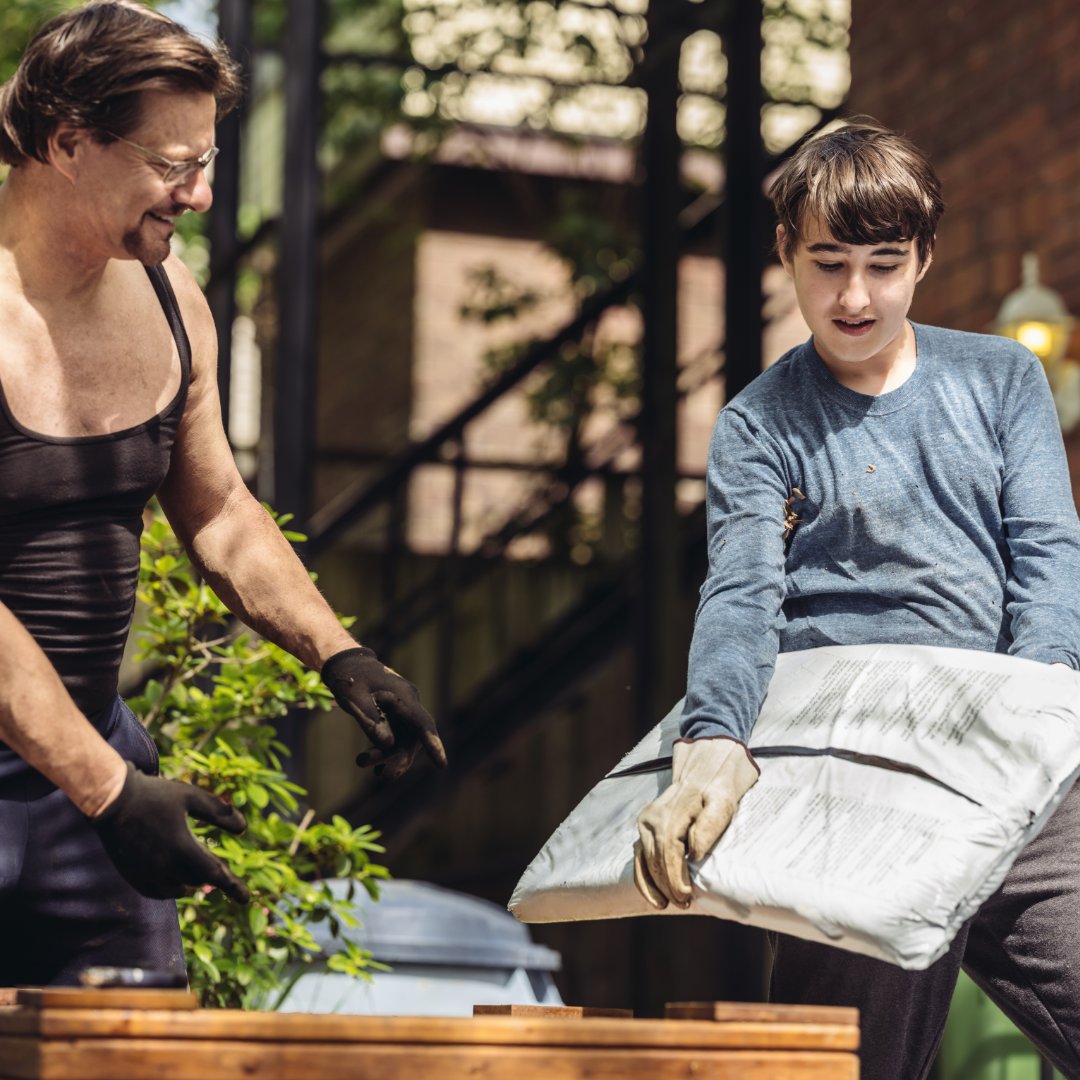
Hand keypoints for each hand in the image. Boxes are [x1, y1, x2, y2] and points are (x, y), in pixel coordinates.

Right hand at [89, 761, 249, 902]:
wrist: (113, 801)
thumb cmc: (156, 795)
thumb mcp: (192, 797)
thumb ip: (219, 813)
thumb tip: (244, 828)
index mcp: (182, 846)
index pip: (214, 873)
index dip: (232, 886)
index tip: (246, 899)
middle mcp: (165, 865)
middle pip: (198, 880)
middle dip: (209, 874)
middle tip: (217, 868)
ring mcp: (147, 874)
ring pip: (179, 888)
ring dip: (190, 880)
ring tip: (195, 867)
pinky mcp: (133, 877)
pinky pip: (159, 892)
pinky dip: (171, 887)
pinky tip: (175, 876)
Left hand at [322, 646, 446, 779]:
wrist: (345, 664)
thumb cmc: (350, 678)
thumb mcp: (355, 698)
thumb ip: (371, 720)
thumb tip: (388, 745)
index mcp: (404, 697)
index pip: (423, 724)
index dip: (433, 745)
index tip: (442, 765)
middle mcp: (408, 705)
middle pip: (413, 739)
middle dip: (398, 759)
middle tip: (381, 774)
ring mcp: (401, 711)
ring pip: (403, 742)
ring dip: (387, 757)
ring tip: (361, 761)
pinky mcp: (392, 716)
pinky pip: (394, 739)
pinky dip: (384, 752)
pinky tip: (371, 765)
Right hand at [634, 737, 758, 909]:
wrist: (709, 759)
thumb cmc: (721, 782)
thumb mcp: (724, 801)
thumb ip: (709, 826)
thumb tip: (693, 854)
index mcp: (669, 815)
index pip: (667, 857)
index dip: (675, 881)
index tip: (687, 898)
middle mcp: (652, 818)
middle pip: (653, 861)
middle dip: (667, 886)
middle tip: (684, 904)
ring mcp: (647, 820)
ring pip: (643, 860)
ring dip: (652, 885)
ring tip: (667, 903)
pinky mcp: (648, 823)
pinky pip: (640, 853)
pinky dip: (643, 874)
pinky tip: (653, 892)